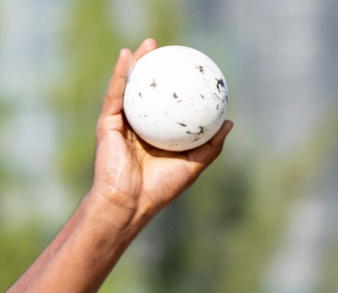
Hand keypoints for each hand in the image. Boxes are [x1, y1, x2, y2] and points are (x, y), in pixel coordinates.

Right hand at [90, 40, 231, 227]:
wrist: (130, 203)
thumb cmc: (159, 189)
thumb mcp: (193, 165)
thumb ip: (211, 145)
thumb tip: (229, 122)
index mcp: (155, 137)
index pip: (167, 106)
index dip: (177, 86)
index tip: (189, 69)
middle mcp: (137, 128)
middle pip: (148, 92)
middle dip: (156, 68)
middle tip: (168, 50)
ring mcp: (121, 125)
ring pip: (130, 88)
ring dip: (137, 63)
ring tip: (149, 44)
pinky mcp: (108, 124)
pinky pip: (115, 94)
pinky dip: (120, 73)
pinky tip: (127, 55)